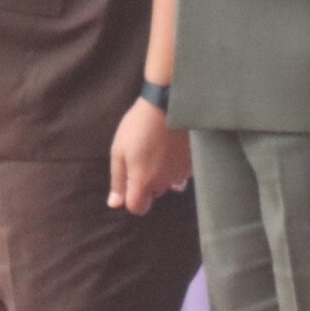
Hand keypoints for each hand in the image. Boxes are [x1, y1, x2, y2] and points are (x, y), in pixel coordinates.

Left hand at [107, 98, 191, 214]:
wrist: (170, 103)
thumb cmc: (139, 125)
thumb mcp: (119, 151)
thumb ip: (118, 180)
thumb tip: (115, 204)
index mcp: (144, 181)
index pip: (138, 208)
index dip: (132, 197)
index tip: (130, 180)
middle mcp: (166, 182)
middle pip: (154, 193)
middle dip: (148, 182)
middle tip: (143, 156)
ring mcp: (183, 173)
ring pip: (170, 183)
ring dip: (163, 173)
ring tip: (159, 149)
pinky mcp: (194, 163)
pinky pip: (184, 173)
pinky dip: (177, 166)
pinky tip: (173, 147)